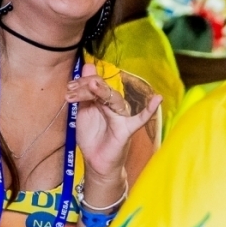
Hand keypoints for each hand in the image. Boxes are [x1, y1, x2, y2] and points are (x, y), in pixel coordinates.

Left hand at [66, 63, 160, 179]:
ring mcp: (122, 116)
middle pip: (103, 89)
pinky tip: (157, 99)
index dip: (81, 84)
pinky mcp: (127, 129)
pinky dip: (149, 110)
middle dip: (86, 87)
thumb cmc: (91, 136)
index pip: (95, 85)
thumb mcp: (83, 111)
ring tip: (92, 86)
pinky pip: (140, 119)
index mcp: (103, 100)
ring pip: (114, 99)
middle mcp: (114, 105)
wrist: (95, 161)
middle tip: (71, 89)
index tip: (68, 89)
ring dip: (101, 91)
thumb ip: (84, 92)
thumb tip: (87, 65)